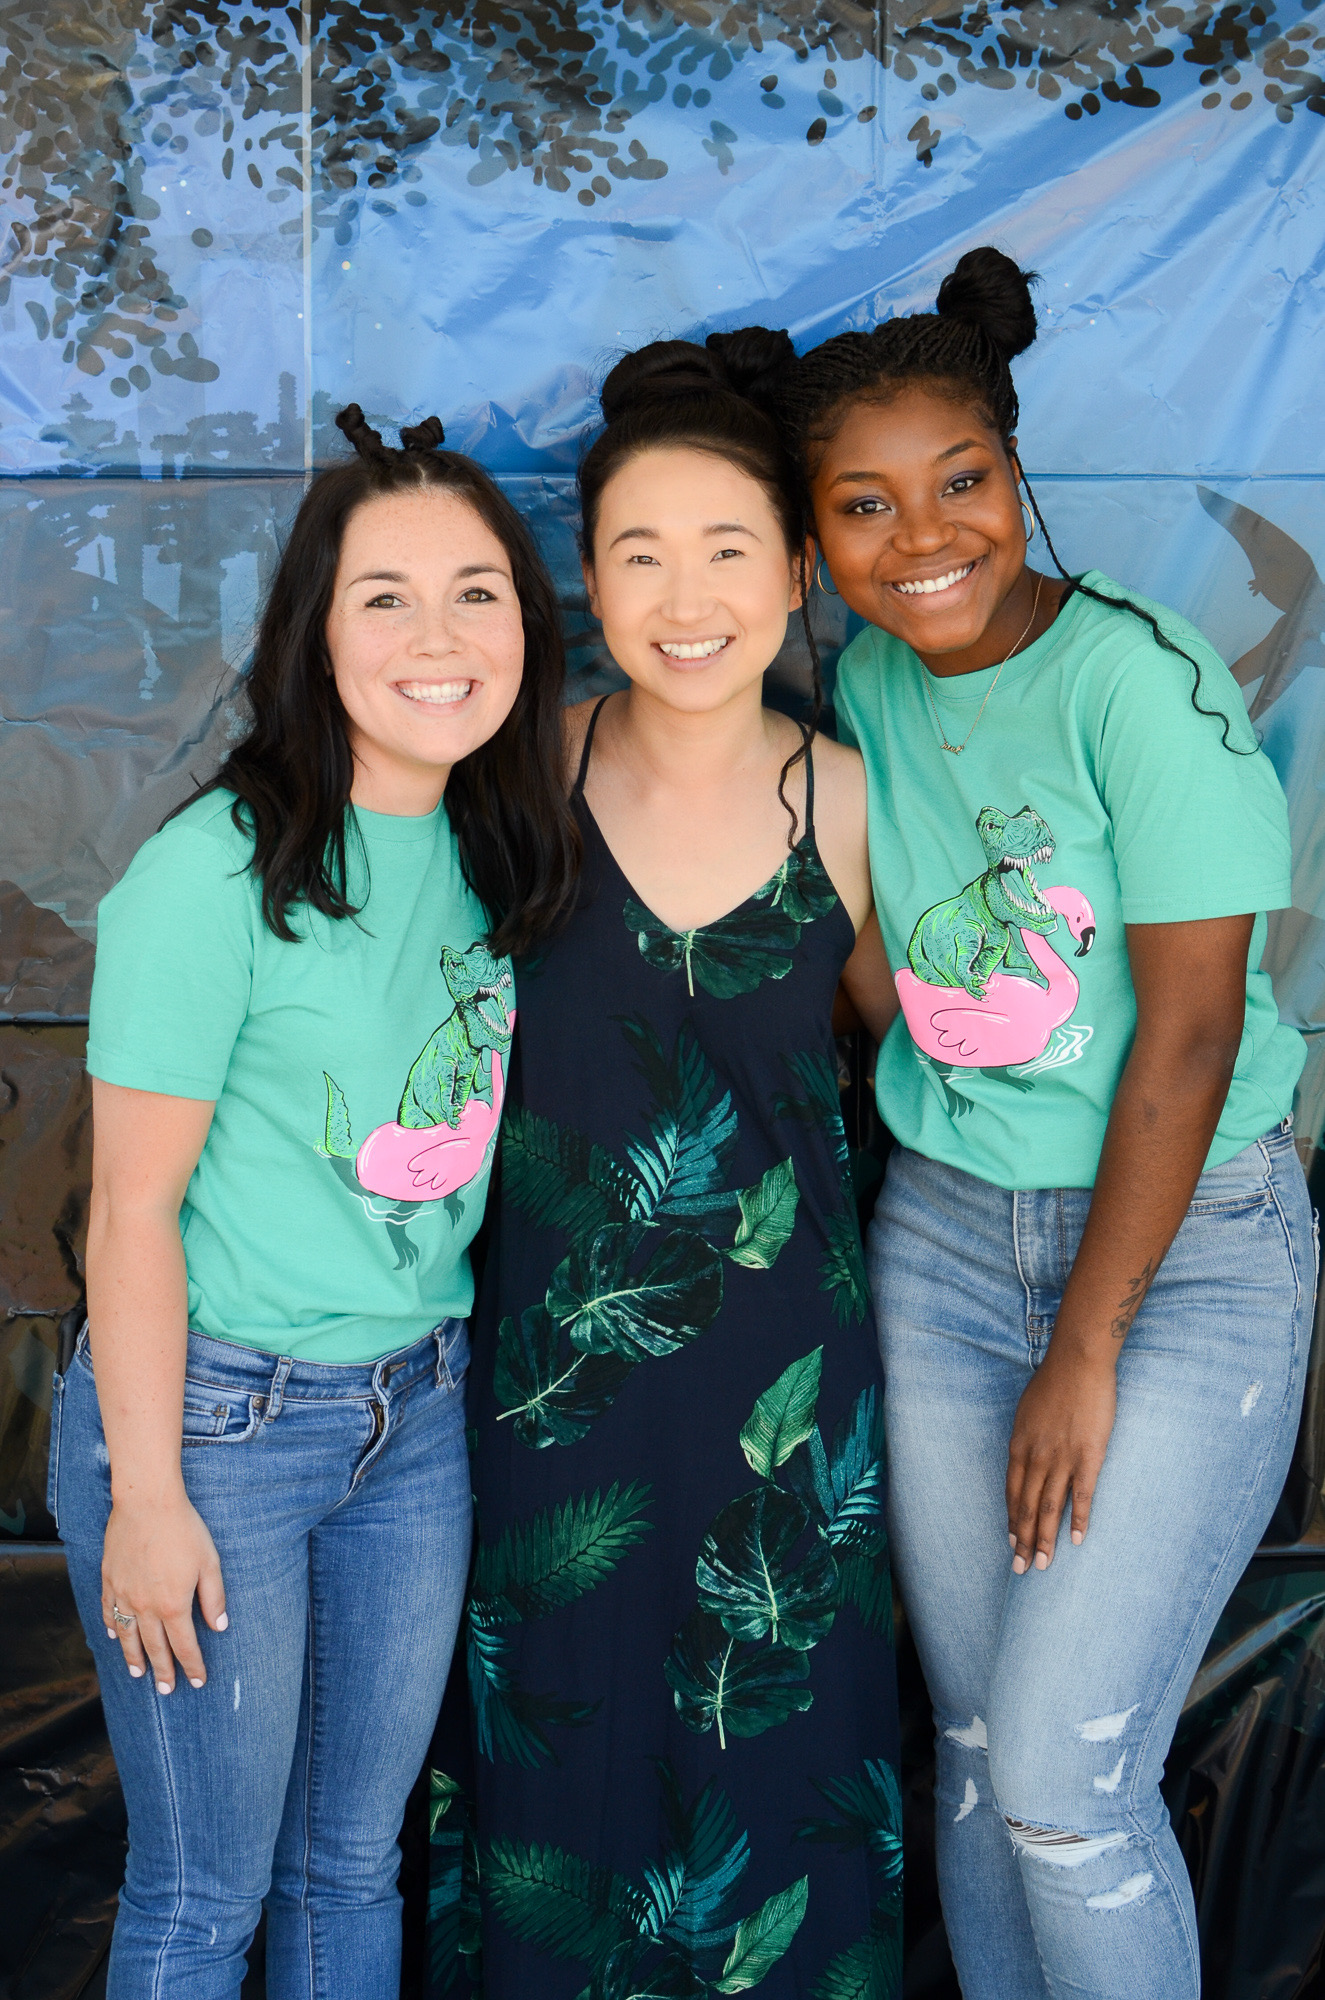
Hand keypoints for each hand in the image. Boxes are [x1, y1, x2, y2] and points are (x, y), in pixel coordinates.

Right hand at [101, 1493, 227, 1693]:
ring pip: (127, 1636)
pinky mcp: (109, 1580)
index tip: (197, 1682)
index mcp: (173, 1605)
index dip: (192, 1665)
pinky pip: (108, 1611)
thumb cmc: (183, 1530)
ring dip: (133, 1657)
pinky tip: (113, 1635)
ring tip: (139, 1674)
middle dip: (163, 1671)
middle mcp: (145, 1607)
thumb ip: (214, 1597)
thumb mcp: (209, 1562)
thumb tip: (219, 1626)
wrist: (147, 1503)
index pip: (184, 1645)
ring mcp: (124, 1594)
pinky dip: (111, 1627)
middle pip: (154, 1647)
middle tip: (166, 1690)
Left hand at [1006, 1346, 1116, 1572]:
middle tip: (1020, 1568)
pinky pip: (1081, 1496)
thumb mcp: (1026, 1413)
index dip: (1011, 1520)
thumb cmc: (1053, 1384)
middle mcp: (1036, 1457)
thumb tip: (1023, 1459)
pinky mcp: (1088, 1457)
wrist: (1077, 1363)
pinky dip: (1078, 1520)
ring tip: (1042, 1564)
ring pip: (1049, 1508)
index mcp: (1019, 1447)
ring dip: (1044, 1539)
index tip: (1010, 1542)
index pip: (1012, 1493)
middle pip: (1026, 1507)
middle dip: (1022, 1540)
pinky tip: (1076, 1540)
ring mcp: (1061, 1459)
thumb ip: (1025, 1440)